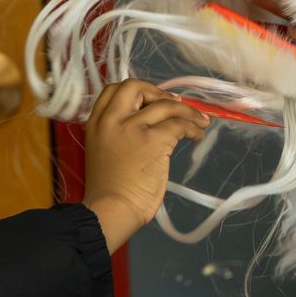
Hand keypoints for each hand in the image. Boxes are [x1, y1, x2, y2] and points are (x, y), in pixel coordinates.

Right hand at [82, 80, 208, 251]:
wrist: (111, 210)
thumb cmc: (109, 189)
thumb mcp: (104, 151)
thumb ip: (118, 132)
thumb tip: (148, 121)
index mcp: (96, 123)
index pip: (112, 90)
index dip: (136, 92)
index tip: (151, 101)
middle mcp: (111, 120)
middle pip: (135, 86)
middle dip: (158, 93)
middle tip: (173, 105)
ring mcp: (132, 128)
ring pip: (165, 104)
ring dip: (187, 111)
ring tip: (199, 122)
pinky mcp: (153, 140)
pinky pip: (179, 124)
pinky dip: (193, 128)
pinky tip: (197, 136)